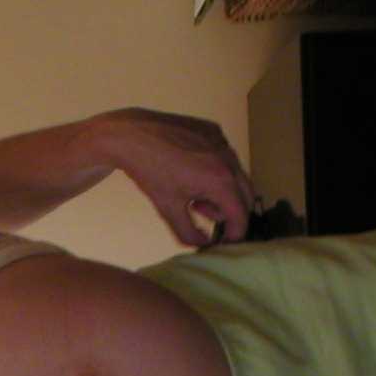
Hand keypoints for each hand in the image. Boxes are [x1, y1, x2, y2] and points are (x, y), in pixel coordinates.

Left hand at [102, 107, 256, 246]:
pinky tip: (190, 170)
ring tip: (192, 192)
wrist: (130, 135)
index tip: (223, 241)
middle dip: (227, 211)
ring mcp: (223, 142)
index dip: (234, 234)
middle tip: (200, 212)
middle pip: (245, 197)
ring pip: (236, 176)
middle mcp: (228, 159)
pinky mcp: (214, 131)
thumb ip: (189, 234)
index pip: (241, 216)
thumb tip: (205, 244)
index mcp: (220, 180)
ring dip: (220, 191)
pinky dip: (215, 169)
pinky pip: (225, 157)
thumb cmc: (149, 171)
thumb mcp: (168, 208)